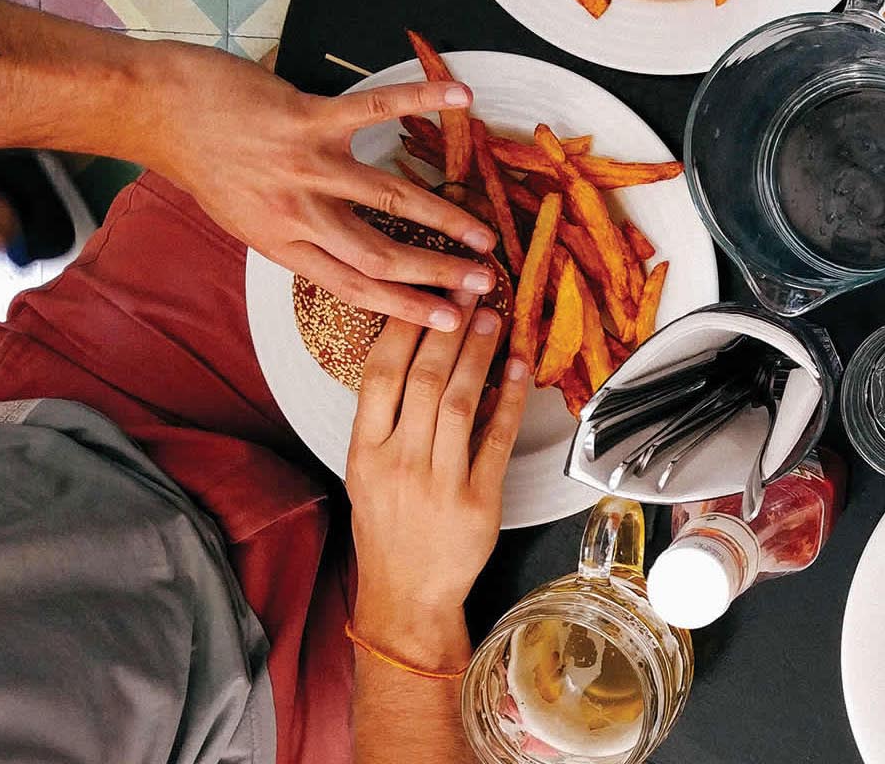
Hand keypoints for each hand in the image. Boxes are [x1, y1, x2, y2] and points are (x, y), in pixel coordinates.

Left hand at [143, 42, 497, 330]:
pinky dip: (420, 100)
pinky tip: (460, 98)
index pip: (355, 287)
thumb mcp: (247, 219)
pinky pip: (374, 110)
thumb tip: (349, 256)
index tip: (450, 322)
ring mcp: (305, 165)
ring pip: (388, 198)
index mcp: (283, 245)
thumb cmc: (206, 164)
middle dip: (439, 273)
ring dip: (444, 218)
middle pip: (380, 255)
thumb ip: (298, 237)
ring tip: (484, 234)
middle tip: (484, 284)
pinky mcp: (307, 118)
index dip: (407, 308)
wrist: (160, 112)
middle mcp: (297, 212)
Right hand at [346, 304, 528, 628]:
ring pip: (461, 402)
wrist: (406, 594)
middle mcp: (399, 462)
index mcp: (364, 451)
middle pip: (425, 379)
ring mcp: (439, 482)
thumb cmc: (388, 529)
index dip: (405, 328)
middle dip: (449, 328)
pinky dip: (510, 400)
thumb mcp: (367, 472)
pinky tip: (520, 369)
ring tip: (494, 318)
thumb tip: (420, 358)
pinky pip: (497, 440)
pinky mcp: (478, 501)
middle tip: (469, 289)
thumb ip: (386, 420)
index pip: (380, 374)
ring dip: (480, 354)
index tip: (425, 293)